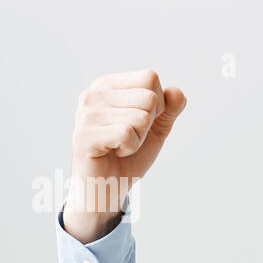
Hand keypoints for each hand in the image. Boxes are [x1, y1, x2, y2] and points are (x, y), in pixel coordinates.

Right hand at [65, 70, 186, 240]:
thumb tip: (177, 92)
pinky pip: (127, 134)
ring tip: (120, 145)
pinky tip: (114, 152)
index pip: (150, 78)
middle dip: (148, 124)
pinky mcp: (84, 135)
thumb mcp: (156, 129)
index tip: (140, 122)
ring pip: (141, 117)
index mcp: (108, 85)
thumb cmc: (129, 155)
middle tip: (129, 137)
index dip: (158, 105)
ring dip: (138, 139)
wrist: (108, 185)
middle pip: (149, 98)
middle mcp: (94, 94)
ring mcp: (86, 113)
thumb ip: (170, 109)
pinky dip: (129, 148)